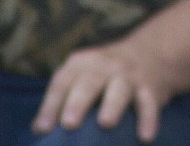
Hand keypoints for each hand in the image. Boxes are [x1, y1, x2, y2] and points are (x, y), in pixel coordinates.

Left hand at [32, 41, 173, 141]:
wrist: (149, 53)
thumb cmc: (104, 75)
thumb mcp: (81, 77)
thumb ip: (62, 99)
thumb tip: (39, 130)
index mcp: (80, 64)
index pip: (62, 83)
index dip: (51, 105)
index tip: (42, 128)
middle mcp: (103, 66)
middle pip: (88, 83)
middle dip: (78, 103)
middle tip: (69, 123)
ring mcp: (128, 75)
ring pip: (120, 88)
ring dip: (112, 105)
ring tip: (105, 123)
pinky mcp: (150, 87)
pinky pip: (149, 103)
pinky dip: (148, 119)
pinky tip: (145, 137)